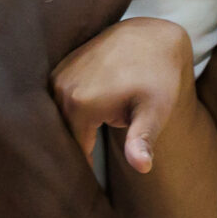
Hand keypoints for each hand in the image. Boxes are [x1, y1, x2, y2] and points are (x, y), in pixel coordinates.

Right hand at [53, 17, 195, 173]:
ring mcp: (57, 75)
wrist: (153, 38)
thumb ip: (142, 140)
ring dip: (73, 129)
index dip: (86, 167)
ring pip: (59, 118)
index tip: (97, 179)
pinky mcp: (59, 68)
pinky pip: (58, 102)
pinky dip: (71, 113)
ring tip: (100, 132)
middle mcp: (61, 88)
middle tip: (97, 159)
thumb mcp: (155, 111)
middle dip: (77, 149)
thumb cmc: (159, 79)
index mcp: (80, 104)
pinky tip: (93, 114)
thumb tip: (143, 167)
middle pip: (63, 134)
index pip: (75, 150)